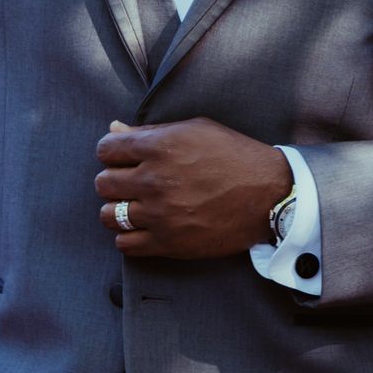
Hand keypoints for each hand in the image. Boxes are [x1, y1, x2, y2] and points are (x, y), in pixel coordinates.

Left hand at [95, 119, 289, 257]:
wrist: (269, 195)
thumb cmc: (235, 157)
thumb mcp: (196, 130)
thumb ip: (151, 131)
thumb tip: (114, 128)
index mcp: (160, 147)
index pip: (106, 149)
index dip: (112, 153)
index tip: (124, 159)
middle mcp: (154, 180)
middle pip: (104, 183)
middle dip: (115, 181)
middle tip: (132, 184)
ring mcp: (160, 214)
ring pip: (108, 215)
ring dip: (118, 211)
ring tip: (136, 208)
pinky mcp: (169, 243)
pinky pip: (125, 244)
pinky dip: (129, 237)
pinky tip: (144, 228)